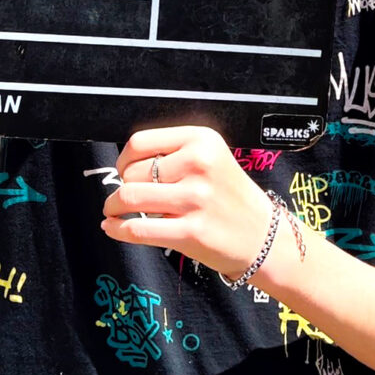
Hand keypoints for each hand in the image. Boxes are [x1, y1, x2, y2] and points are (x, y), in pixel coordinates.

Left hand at [102, 126, 273, 278]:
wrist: (262, 235)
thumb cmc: (228, 194)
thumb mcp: (211, 157)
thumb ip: (173, 153)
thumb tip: (125, 163)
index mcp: (201, 139)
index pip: (140, 142)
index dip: (124, 159)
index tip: (123, 170)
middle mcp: (199, 164)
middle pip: (133, 172)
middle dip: (122, 186)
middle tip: (128, 196)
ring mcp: (195, 199)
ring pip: (129, 197)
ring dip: (113, 206)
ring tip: (113, 211)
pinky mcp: (191, 232)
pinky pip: (137, 228)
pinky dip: (116, 229)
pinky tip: (111, 227)